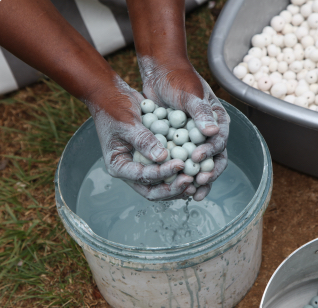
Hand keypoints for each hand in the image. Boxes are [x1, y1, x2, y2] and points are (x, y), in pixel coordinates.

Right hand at [86, 75, 195, 200]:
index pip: (142, 177)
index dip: (162, 173)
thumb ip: (143, 140)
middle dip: (172, 189)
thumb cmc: (115, 107)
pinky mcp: (153, 161)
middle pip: (152, 190)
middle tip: (190, 180)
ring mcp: (142, 167)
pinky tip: (195, 172)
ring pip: (161, 186)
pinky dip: (179, 174)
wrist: (113, 97)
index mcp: (118, 165)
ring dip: (178, 186)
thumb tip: (162, 157)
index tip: (180, 164)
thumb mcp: (127, 122)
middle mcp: (130, 171)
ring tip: (196, 180)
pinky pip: (167, 173)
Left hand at [138, 57, 229, 200]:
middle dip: (208, 173)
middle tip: (197, 184)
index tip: (197, 159)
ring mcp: (194, 139)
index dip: (210, 153)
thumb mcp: (189, 93)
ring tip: (190, 194)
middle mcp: (208, 132)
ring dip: (196, 180)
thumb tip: (212, 132)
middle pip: (214, 158)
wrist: (160, 73)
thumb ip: (200, 112)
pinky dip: (180, 174)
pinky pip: (182, 161)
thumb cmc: (176, 79)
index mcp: (217, 120)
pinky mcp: (180, 143)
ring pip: (199, 165)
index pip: (219, 141)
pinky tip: (174, 185)